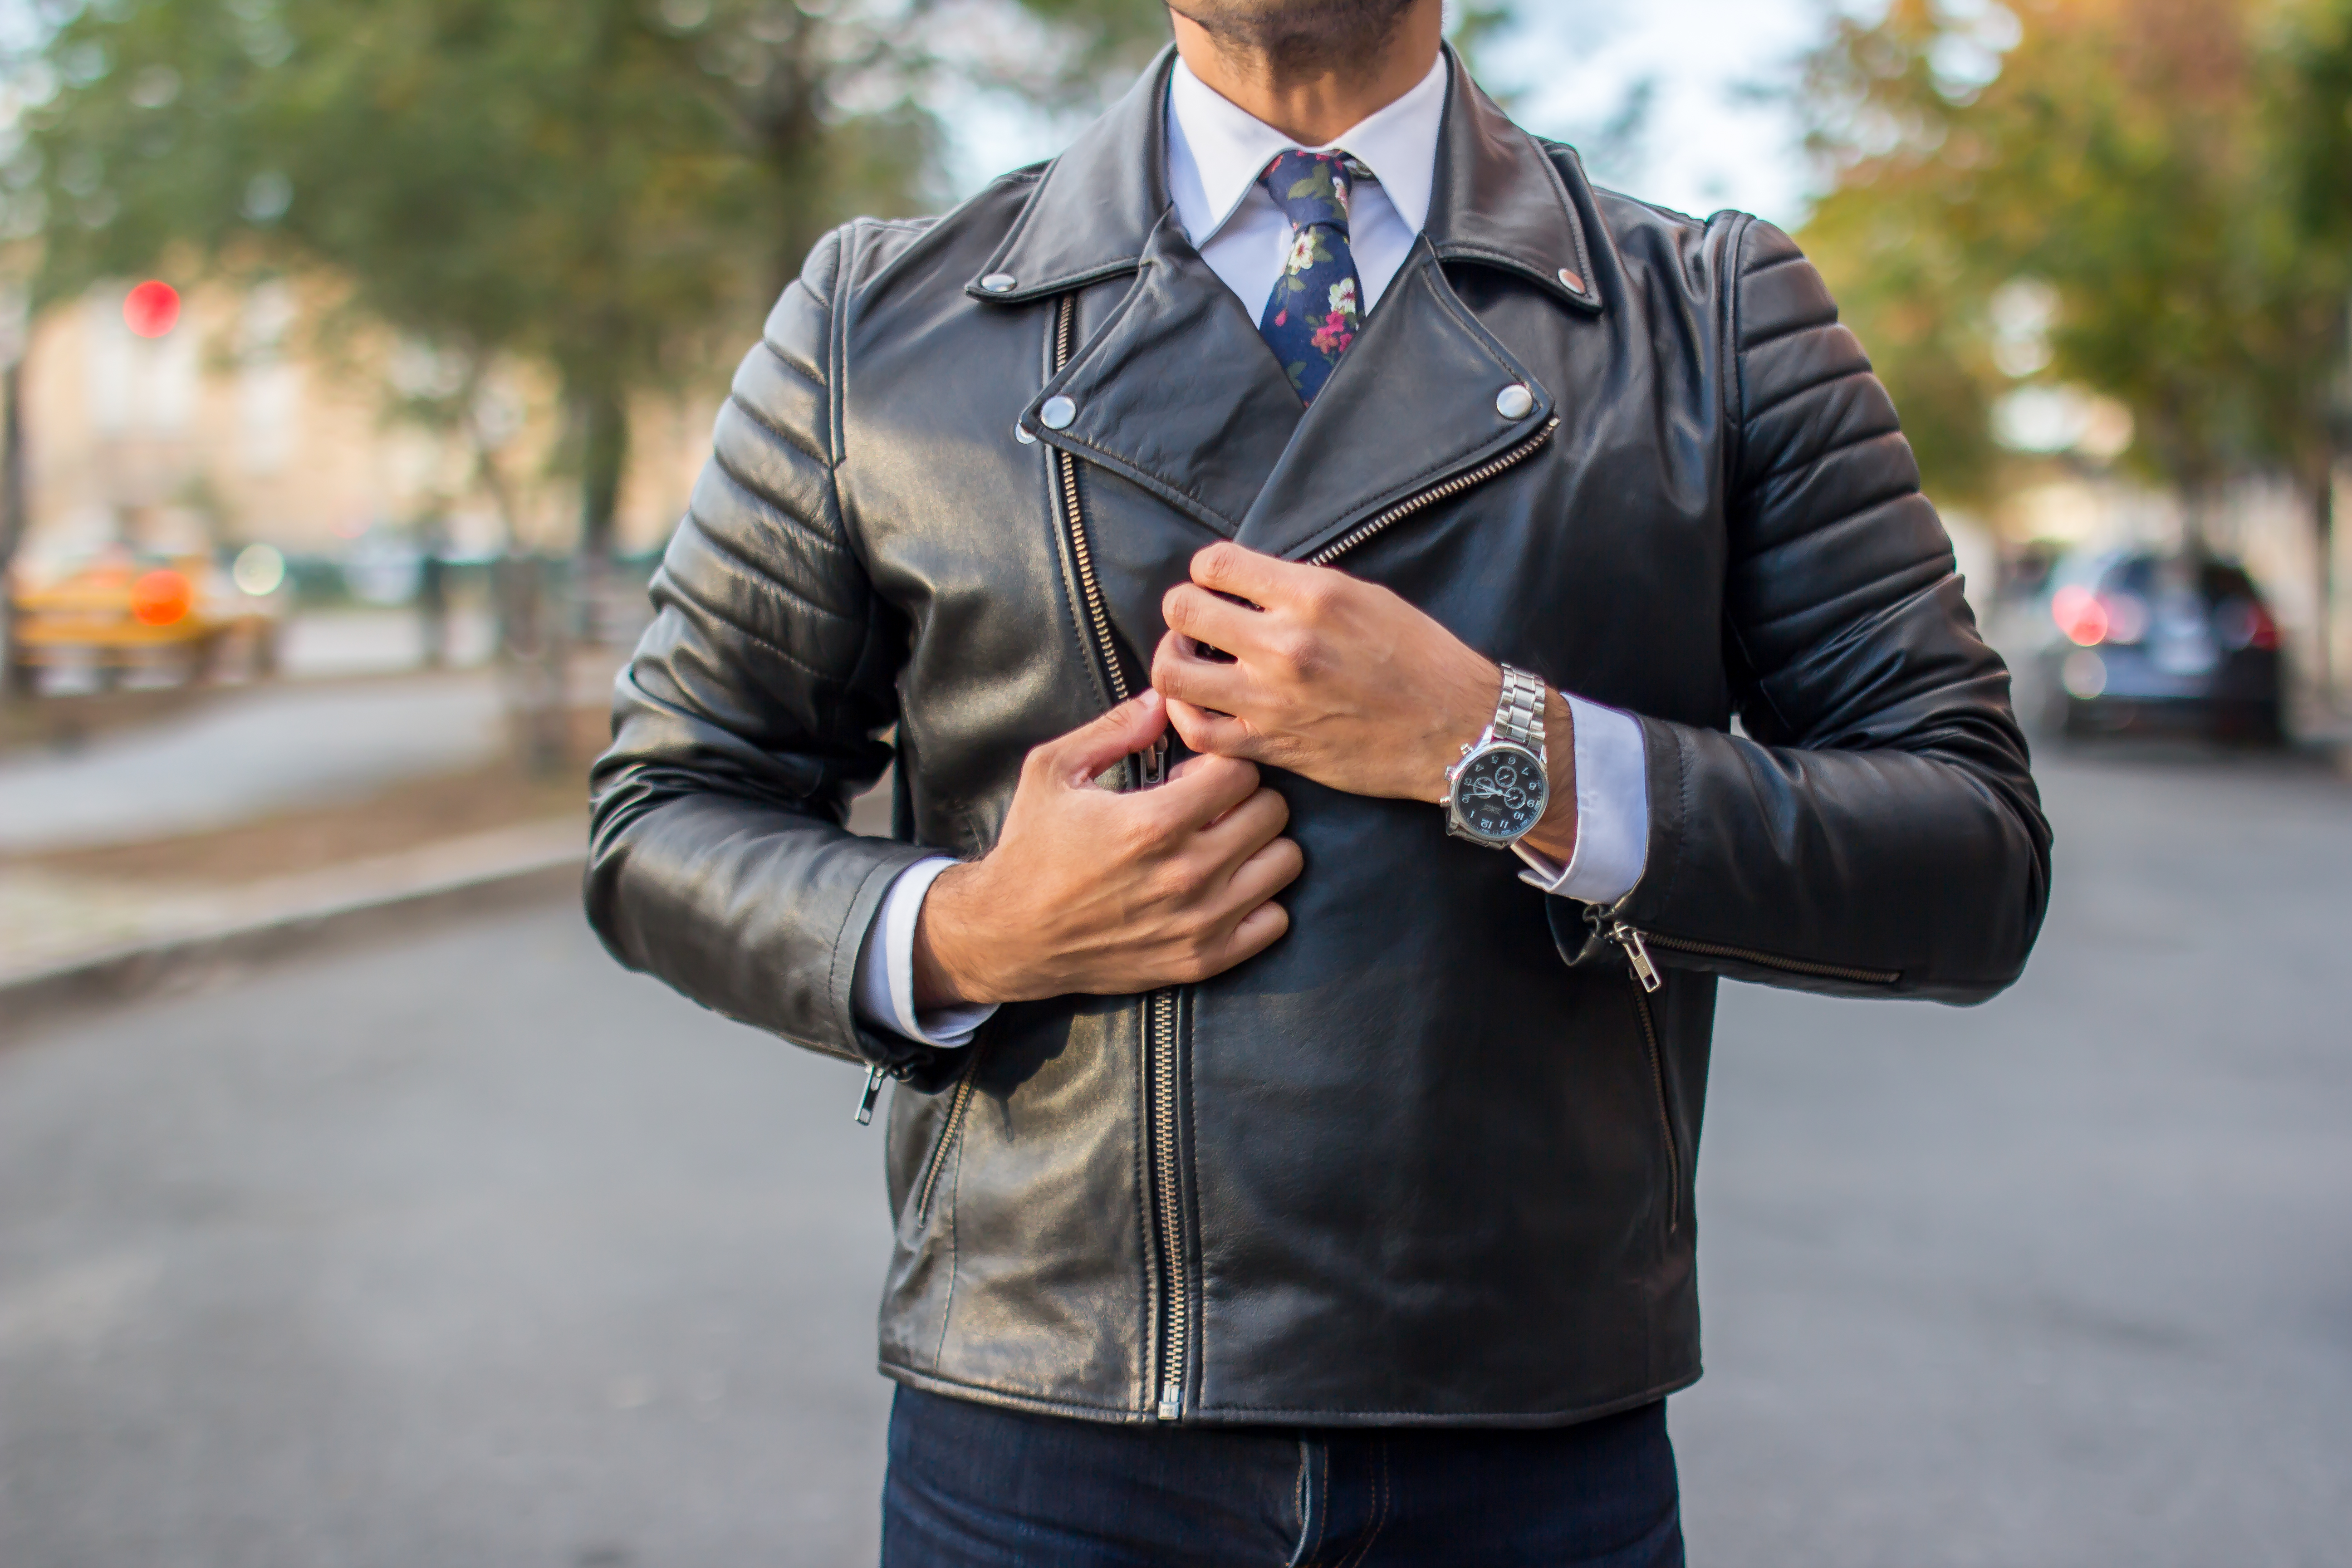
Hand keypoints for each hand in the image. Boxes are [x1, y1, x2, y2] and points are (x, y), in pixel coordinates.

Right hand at [912, 689, 1303, 1007]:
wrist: (1010, 935)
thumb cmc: (1031, 848)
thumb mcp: (1053, 770)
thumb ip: (1114, 728)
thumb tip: (1162, 701)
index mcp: (1154, 822)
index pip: (1243, 772)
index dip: (1221, 764)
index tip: (1194, 775)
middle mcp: (1186, 874)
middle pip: (1272, 812)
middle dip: (1246, 799)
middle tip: (1211, 807)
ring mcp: (1200, 921)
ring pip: (1284, 863)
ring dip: (1260, 846)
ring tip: (1223, 844)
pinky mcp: (1202, 959)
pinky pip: (1275, 921)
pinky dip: (1259, 900)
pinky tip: (1225, 888)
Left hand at [1150, 542, 1578, 859]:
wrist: (1457, 730)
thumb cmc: (1421, 659)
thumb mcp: (1366, 597)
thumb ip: (1300, 588)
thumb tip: (1247, 585)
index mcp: (1311, 596)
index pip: (1215, 564)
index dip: (1206, 570)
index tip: (1218, 583)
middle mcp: (1284, 645)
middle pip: (1183, 610)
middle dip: (1183, 610)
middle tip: (1197, 620)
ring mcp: (1272, 700)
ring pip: (1174, 674)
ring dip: (1173, 660)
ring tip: (1189, 660)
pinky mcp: (1271, 746)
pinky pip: (1197, 732)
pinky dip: (1184, 716)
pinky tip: (1197, 705)